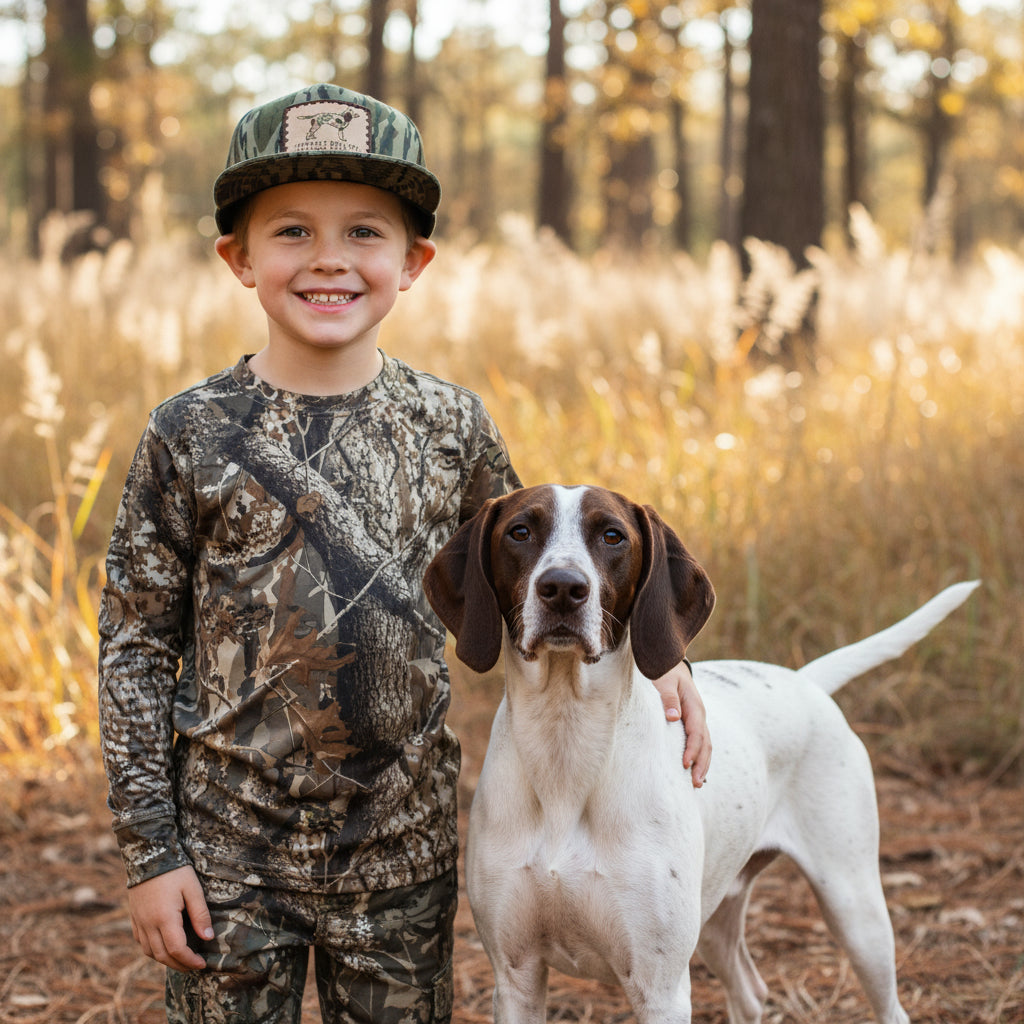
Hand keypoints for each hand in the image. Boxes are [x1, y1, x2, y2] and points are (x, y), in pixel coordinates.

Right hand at [127, 865, 212, 971]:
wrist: (149, 855)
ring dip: (165, 960)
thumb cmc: (175, 871)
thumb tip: (208, 937)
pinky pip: (141, 942)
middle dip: (179, 965)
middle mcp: (148, 924)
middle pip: (162, 955)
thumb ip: (200, 914)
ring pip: (149, 952)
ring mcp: (139, 922)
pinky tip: (163, 947)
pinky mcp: (134, 917)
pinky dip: (153, 950)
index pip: (177, 950)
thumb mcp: (193, 889)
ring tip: (181, 960)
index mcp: (164, 918)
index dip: (190, 960)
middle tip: (194, 966)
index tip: (202, 964)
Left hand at [652, 661, 710, 786]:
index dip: (692, 749)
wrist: (669, 663)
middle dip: (702, 764)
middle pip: (705, 743)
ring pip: (705, 745)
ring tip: (697, 784)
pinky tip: (694, 772)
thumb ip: (668, 698)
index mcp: (694, 706)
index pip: (696, 732)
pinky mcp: (691, 722)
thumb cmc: (664, 672)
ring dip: (703, 764)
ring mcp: (697, 719)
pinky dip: (699, 757)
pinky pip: (699, 742)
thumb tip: (673, 717)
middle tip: (695, 784)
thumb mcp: (664, 681)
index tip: (685, 765)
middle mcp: (699, 714)